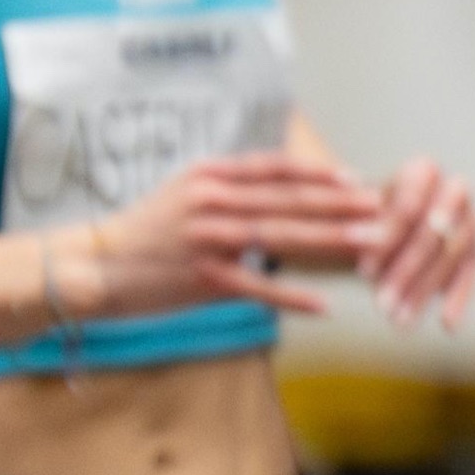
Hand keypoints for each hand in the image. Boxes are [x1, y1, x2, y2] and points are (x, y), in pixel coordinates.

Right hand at [82, 153, 384, 319]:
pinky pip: (258, 288)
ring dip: (332, 239)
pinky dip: (292, 297)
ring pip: (282, 236)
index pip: (274, 168)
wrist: (92, 267)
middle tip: (382, 207)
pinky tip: (324, 305)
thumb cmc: (146, 230)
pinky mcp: (202, 278)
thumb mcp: (185, 192)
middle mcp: (211, 202)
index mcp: (209, 176)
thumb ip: (232, 187)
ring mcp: (207, 240)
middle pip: (289, 200)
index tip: (354, 178)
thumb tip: (284, 187)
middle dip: (341, 204)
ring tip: (371, 243)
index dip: (318, 173)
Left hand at [356, 156, 474, 329]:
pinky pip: (472, 273)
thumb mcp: (357, 216)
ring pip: (453, 254)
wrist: (387, 223)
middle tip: (380, 306)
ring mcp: (473, 217)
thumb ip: (364, 226)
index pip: (408, 204)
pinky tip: (448, 325)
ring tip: (398, 322)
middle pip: (433, 233)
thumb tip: (357, 237)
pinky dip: (460, 299)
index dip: (387, 239)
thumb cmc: (363, 217)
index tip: (361, 273)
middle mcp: (456, 187)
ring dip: (425, 290)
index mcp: (423, 169)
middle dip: (405, 272)